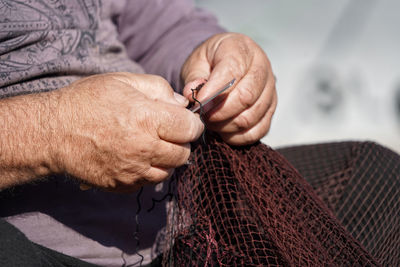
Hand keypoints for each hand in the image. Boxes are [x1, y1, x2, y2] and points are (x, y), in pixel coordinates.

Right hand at [52, 73, 202, 191]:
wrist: (53, 132)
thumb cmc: (88, 101)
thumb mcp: (125, 81)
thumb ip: (159, 89)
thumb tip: (182, 105)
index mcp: (148, 118)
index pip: (191, 128)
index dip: (192, 123)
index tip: (184, 120)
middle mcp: (144, 148)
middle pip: (184, 153)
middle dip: (182, 142)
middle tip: (168, 132)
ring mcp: (133, 171)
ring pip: (169, 171)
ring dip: (168, 158)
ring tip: (152, 144)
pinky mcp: (123, 185)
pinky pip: (150, 182)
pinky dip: (151, 170)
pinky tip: (139, 157)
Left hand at [181, 33, 276, 144]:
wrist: (224, 62)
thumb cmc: (210, 62)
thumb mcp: (196, 62)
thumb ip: (193, 77)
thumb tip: (191, 95)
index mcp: (241, 49)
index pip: (233, 72)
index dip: (214, 91)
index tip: (198, 103)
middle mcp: (261, 67)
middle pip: (246, 97)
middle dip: (220, 112)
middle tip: (203, 115)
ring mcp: (270, 89)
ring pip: (251, 116)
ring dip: (227, 126)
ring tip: (211, 122)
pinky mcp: (271, 109)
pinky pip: (259, 130)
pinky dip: (238, 136)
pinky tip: (224, 131)